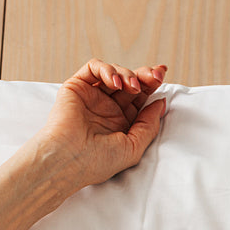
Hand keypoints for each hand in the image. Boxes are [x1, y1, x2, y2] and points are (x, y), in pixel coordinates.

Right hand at [32, 58, 168, 191]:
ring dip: (127, 74)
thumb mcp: (133, 147)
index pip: (140, 98)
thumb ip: (149, 125)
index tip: (161, 76)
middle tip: (155, 75)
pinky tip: (115, 83)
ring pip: (114, 73)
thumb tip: (161, 102)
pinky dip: (107, 69)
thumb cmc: (98, 161)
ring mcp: (92, 97)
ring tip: (132, 86)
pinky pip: (93, 68)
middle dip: (145, 75)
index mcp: (121, 123)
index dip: (152, 85)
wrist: (68, 160)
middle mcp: (107, 108)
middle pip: (130, 82)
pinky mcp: (76, 87)